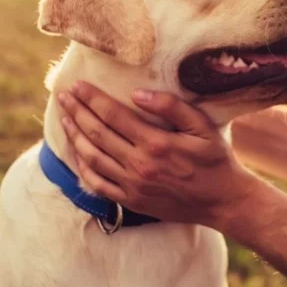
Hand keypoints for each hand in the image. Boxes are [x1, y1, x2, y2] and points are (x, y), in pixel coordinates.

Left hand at [57, 81, 259, 226]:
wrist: (223, 201)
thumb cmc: (215, 160)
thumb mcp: (203, 127)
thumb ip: (172, 107)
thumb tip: (137, 94)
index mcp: (156, 143)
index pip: (113, 115)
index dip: (92, 98)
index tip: (77, 85)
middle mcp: (139, 165)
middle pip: (97, 134)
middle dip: (77, 112)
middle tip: (62, 96)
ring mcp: (133, 185)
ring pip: (92, 157)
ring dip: (74, 136)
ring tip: (65, 119)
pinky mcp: (131, 201)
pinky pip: (98, 184)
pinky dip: (83, 167)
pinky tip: (77, 153)